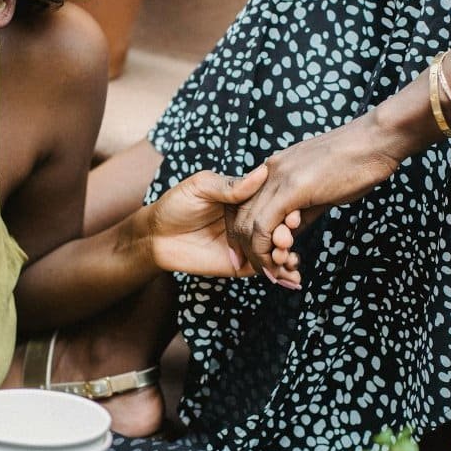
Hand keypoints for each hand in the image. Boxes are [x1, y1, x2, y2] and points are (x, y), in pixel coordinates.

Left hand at [145, 166, 300, 281]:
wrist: (156, 236)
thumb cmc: (176, 204)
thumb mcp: (202, 186)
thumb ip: (231, 185)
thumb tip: (262, 172)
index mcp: (245, 199)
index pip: (273, 203)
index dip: (286, 210)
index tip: (294, 215)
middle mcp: (250, 221)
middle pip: (278, 229)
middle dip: (288, 235)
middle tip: (287, 238)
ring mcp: (247, 244)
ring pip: (276, 251)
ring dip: (289, 256)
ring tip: (290, 259)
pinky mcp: (241, 265)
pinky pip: (264, 270)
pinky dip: (282, 274)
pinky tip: (292, 278)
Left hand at [225, 114, 402, 278]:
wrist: (376, 140)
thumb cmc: (356, 164)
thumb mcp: (320, 191)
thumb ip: (300, 212)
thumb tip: (289, 234)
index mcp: (274, 169)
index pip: (244, 206)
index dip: (245, 235)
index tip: (255, 257)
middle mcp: (269, 171)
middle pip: (241, 217)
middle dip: (247, 250)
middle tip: (263, 272)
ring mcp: (277, 177)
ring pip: (249, 224)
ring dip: (259, 255)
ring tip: (273, 273)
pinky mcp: (291, 188)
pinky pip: (265, 225)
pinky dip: (267, 249)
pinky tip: (279, 263)